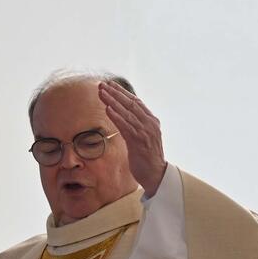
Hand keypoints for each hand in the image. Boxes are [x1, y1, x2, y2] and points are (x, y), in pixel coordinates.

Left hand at [99, 81, 166, 196]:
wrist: (156, 174)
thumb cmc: (146, 157)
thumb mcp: (142, 138)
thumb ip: (135, 126)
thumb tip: (123, 117)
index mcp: (151, 121)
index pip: (136, 102)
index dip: (122, 93)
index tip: (110, 85)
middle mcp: (149, 123)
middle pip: (130, 103)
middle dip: (115, 93)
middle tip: (102, 84)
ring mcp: (145, 131)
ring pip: (126, 112)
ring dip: (112, 101)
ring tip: (101, 92)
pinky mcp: (138, 141)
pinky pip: (125, 126)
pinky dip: (116, 116)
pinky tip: (107, 109)